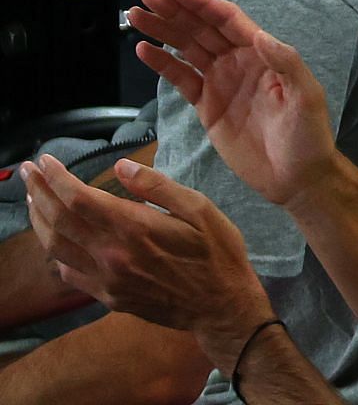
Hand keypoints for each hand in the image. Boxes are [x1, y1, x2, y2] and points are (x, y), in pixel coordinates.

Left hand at [21, 155, 273, 366]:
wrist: (219, 306)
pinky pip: (69, 273)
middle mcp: (112, 254)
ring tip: (32, 200)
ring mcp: (107, 279)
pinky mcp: (108, 296)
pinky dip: (55, 252)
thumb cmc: (217, 252)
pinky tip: (54, 239)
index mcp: (135, 228)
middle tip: (27, 172)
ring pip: (56, 247)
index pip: (80, 198)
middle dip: (39, 192)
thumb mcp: (201, 209)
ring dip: (38, 221)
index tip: (45, 161)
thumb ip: (158, 187)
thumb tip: (120, 167)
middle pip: (60, 220)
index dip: (57, 178)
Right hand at [128, 0, 336, 207]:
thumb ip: (286, 64)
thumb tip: (261, 36)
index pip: (228, 20)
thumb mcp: (306, 96)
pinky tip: (144, 50)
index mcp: (263, 54)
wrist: (296, 177)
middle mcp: (240, 62)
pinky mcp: (207, 107)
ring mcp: (222, 83)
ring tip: (137, 15)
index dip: (202, 4)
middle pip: (202, 29)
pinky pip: (181, 79)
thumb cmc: (308, 135)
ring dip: (163, 31)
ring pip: (187, 49)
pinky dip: (162, 64)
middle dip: (175, 11)